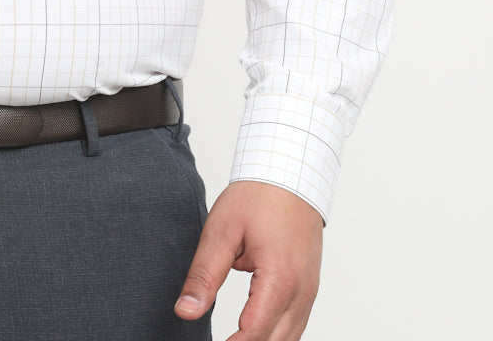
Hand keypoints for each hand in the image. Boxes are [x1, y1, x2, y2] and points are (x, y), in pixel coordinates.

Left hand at [174, 180, 323, 339]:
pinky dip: (277, 334)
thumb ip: (204, 275)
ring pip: (290, 339)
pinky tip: (256, 332)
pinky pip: (296, 325)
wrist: (290, 172)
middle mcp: (301, 292)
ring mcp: (309, 291)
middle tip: (220, 340)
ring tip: (232, 338)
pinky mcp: (309, 287)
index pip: (253, 333)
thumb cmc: (258, 197)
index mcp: (280, 279)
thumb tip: (185, 311)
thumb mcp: (221, 231)